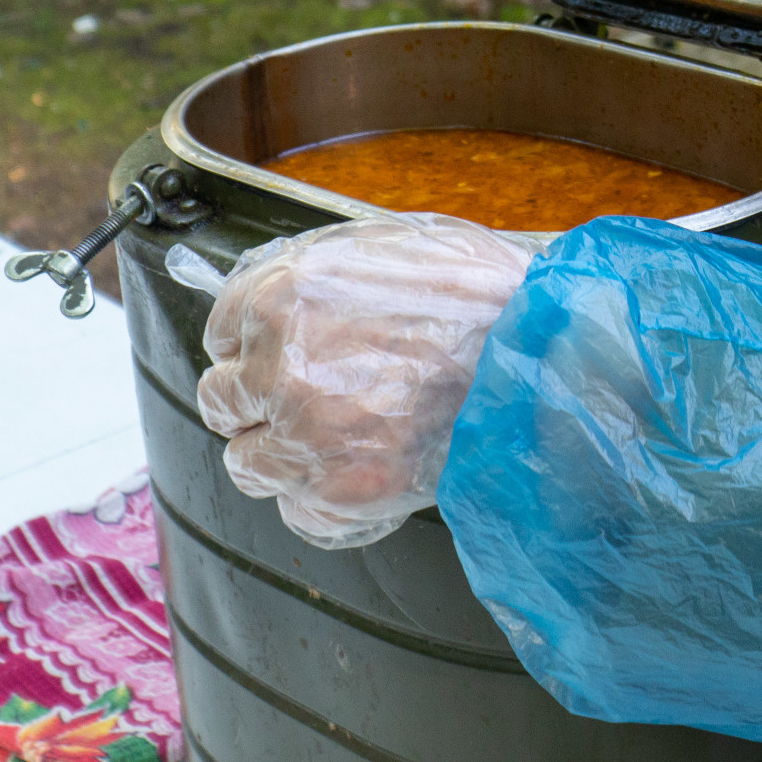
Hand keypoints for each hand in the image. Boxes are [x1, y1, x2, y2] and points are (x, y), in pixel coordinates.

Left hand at [195, 216, 534, 547]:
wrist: (540, 352)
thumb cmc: (476, 291)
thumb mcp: (378, 247)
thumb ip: (308, 276)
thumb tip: (267, 305)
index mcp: (279, 297)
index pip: (220, 333)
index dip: (257, 344)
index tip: (287, 352)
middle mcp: (277, 369)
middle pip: (221, 403)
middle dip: (259, 400)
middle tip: (314, 396)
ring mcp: (306, 438)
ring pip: (247, 465)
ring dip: (284, 454)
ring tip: (341, 438)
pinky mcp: (343, 493)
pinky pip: (299, 514)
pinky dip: (324, 503)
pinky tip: (361, 471)